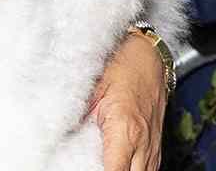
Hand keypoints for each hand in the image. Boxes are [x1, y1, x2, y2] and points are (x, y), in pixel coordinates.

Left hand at [86, 31, 167, 170]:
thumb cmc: (122, 66)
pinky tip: (115, 163)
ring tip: (98, 161)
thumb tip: (60, 136)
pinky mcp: (156, 148)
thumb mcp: (93, 90)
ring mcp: (152, 148)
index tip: (79, 165)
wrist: (149, 56)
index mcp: (125, 130)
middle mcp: (143, 144)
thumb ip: (79, 119)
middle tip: (86, 163)